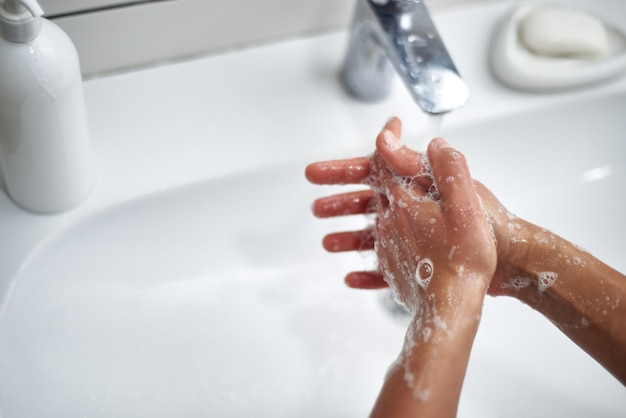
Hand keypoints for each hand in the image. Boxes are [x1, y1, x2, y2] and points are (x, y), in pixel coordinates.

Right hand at [306, 118, 526, 296]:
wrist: (514, 265)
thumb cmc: (493, 230)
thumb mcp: (460, 195)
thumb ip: (431, 165)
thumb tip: (395, 136)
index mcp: (420, 189)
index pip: (374, 172)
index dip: (343, 170)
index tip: (317, 172)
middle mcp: (414, 209)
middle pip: (366, 201)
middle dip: (338, 200)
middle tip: (315, 205)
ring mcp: (415, 238)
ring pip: (372, 234)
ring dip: (347, 234)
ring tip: (326, 241)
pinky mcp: (420, 264)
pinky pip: (386, 268)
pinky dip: (368, 270)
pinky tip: (352, 276)